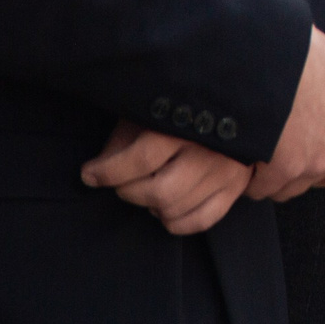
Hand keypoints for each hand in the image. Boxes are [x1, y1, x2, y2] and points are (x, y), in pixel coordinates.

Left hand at [81, 121, 250, 235]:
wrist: (235, 101)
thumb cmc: (182, 104)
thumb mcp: (150, 109)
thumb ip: (124, 138)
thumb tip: (99, 169)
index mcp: (186, 123)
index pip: (142, 158)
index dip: (108, 171)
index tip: (89, 173)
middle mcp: (209, 150)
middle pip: (160, 192)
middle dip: (129, 192)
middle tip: (121, 182)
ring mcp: (226, 171)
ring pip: (175, 209)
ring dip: (150, 206)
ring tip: (147, 189)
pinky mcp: (235, 187)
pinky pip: (200, 220)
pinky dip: (175, 222)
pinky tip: (166, 208)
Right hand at [248, 27, 324, 200]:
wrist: (270, 58)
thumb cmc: (299, 53)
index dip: (321, 167)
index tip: (300, 157)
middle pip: (311, 180)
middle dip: (290, 173)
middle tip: (269, 154)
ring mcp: (311, 163)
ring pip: (285, 188)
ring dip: (268, 178)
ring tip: (251, 155)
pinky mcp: (283, 171)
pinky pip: (260, 188)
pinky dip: (248, 178)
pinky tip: (237, 160)